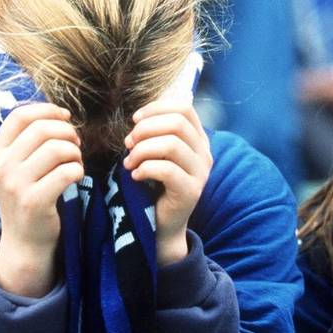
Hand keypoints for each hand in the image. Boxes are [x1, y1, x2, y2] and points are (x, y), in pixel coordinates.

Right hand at [0, 103, 83, 297]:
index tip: (65, 117)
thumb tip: (59, 114)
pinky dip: (78, 171)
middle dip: (67, 132)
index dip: (47, 110)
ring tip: (75, 163)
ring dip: (75, 153)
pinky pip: (67, 172)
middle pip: (42, 129)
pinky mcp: (34, 201)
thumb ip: (28, 141)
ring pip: (57, 149)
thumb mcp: (15, 167)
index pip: (20, 116)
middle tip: (76, 146)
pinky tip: (75, 177)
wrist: (23, 241)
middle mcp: (1, 166)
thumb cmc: (26, 197)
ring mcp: (16, 184)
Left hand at [124, 101, 212, 265]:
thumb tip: (138, 119)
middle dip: (145, 129)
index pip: (184, 108)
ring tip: (129, 163)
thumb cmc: (154, 185)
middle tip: (128, 144)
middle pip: (176, 123)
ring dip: (142, 150)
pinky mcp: (191, 191)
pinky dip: (145, 169)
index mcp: (197, 139)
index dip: (156, 108)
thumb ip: (154, 134)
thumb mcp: (156, 154)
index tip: (135, 120)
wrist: (162, 224)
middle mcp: (204, 153)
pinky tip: (135, 176)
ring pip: (171, 144)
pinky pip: (167, 170)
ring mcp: (201, 173)